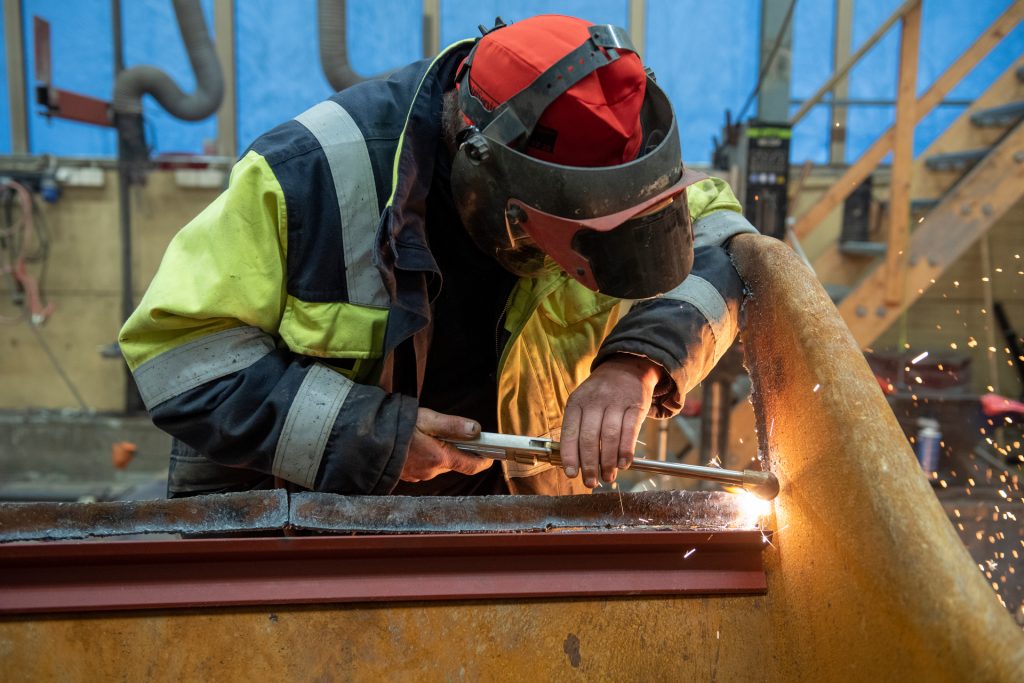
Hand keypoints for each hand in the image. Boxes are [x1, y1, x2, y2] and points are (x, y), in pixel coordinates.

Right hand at [400, 408, 492, 481]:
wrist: (365, 441)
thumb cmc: (396, 428)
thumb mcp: (428, 420)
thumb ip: (453, 425)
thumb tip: (476, 430)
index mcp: (439, 458)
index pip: (471, 465)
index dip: (484, 460)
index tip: (492, 454)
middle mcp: (431, 471)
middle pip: (453, 462)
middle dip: (455, 449)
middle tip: (451, 433)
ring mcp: (418, 475)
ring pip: (436, 464)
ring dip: (437, 452)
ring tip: (427, 434)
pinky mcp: (406, 475)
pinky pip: (422, 466)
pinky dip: (424, 456)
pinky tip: (414, 444)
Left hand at [559, 355, 661, 487]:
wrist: (627, 367)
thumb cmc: (600, 393)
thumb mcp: (582, 402)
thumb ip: (577, 427)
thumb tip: (574, 462)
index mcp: (576, 402)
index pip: (570, 432)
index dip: (569, 455)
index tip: (571, 474)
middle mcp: (594, 401)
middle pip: (589, 438)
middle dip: (589, 464)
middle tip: (591, 482)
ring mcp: (616, 402)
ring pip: (609, 437)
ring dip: (608, 462)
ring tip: (608, 477)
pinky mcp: (635, 405)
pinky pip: (630, 431)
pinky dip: (626, 451)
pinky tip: (623, 464)